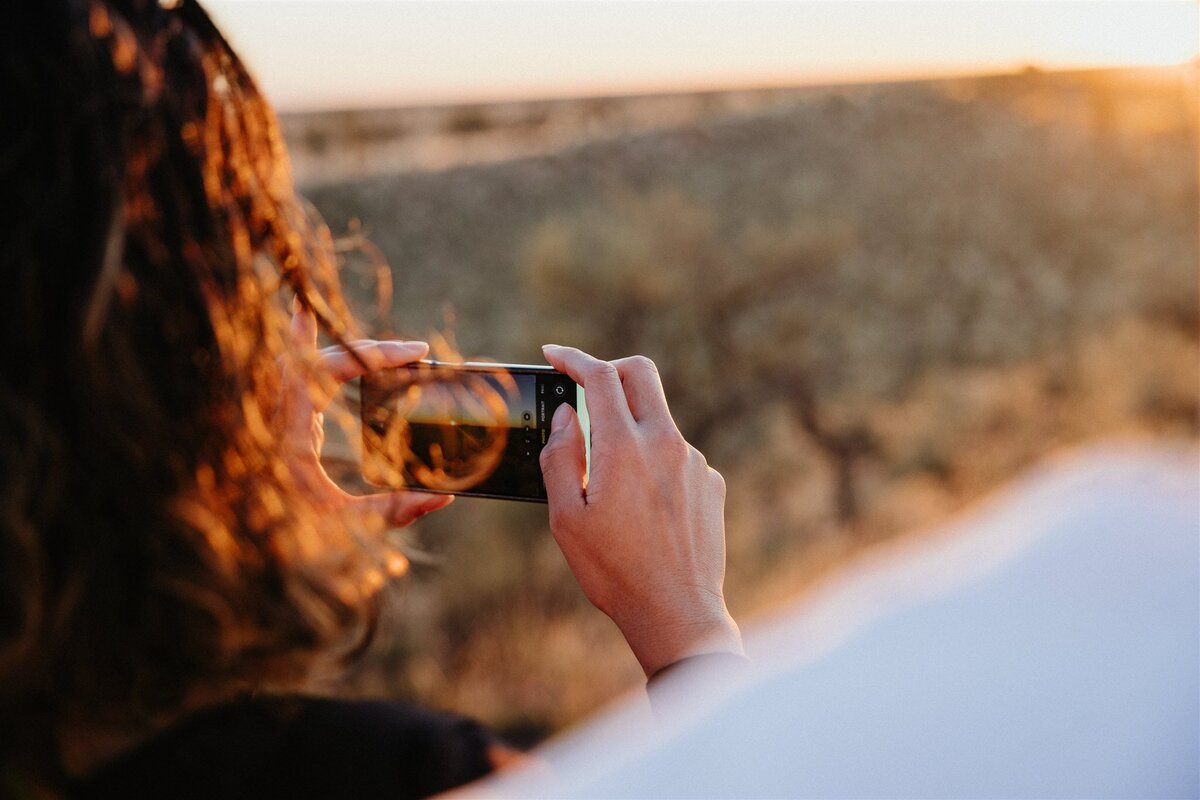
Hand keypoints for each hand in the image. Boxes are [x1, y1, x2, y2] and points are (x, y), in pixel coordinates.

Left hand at [278, 305, 453, 528]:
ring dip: (337, 347)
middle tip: (414, 352)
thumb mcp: (344, 531)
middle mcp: (275, 418)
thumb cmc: (286, 544)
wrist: (236, 556)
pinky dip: (312, 355)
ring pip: (300, 360)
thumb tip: (443, 496)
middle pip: (317, 357)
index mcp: (289, 434)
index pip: (329, 369)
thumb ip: (392, 512)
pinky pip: (295, 378)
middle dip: (368, 349)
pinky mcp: (278, 427)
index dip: (375, 354)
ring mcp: (273, 418)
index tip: (416, 354)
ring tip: (370, 338)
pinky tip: (320, 337)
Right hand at [539, 345, 741, 677]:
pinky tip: (642, 509)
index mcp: (624, 446)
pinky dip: (653, 463)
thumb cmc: (613, 571)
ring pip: (657, 421)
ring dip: (630, 429)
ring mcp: (694, 461)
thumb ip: (560, 457)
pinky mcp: (711, 483)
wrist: (676, 613)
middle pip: (640, 373)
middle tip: (585, 386)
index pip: (600, 375)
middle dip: (609, 368)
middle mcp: (666, 443)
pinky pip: (676, 456)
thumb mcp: (567, 517)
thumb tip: (566, 415)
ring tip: (610, 486)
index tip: (554, 355)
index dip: (573, 357)